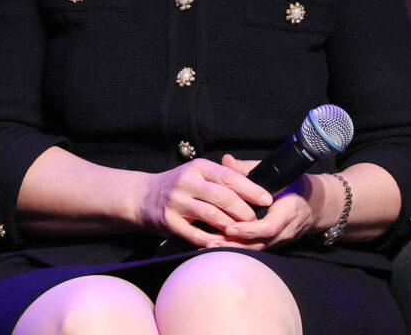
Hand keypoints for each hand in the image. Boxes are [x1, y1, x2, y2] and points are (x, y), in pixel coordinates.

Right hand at [137, 159, 273, 247]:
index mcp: (200, 167)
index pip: (230, 177)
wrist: (143, 197)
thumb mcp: (199, 173)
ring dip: (231, 226)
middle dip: (244, 210)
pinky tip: (222, 243)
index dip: (251, 189)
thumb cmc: (179, 185)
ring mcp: (177, 202)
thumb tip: (255, 180)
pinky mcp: (169, 221)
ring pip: (212, 215)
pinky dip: (211, 240)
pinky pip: (195, 234)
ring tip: (242, 232)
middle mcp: (188, 182)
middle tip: (255, 220)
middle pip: (224, 196)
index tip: (267, 199)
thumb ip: (224, 175)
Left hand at [207, 155, 325, 249]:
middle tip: (211, 241)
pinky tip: (217, 246)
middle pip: (259, 244)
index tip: (230, 228)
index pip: (269, 227)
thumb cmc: (295, 185)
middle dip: (234, 244)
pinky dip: (237, 249)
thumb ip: (250, 169)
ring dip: (232, 249)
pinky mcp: (273, 244)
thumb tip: (226, 160)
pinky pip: (255, 249)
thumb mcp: (278, 173)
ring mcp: (280, 241)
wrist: (316, 205)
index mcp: (288, 212)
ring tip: (208, 246)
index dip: (249, 230)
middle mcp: (284, 231)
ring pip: (255, 249)